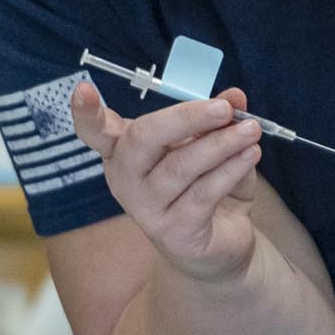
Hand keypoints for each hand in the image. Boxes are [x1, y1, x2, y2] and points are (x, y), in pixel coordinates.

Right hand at [70, 79, 265, 283]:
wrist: (221, 244)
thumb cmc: (206, 185)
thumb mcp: (213, 145)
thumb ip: (219, 118)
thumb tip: (235, 95)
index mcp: (125, 151)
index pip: (95, 131)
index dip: (86, 113)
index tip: (83, 89)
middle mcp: (126, 179)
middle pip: (142, 140)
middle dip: (185, 118)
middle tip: (224, 109)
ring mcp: (146, 209)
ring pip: (180, 166)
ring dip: (221, 144)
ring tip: (251, 129)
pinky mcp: (174, 232)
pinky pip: (203, 192)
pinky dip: (231, 169)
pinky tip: (250, 154)